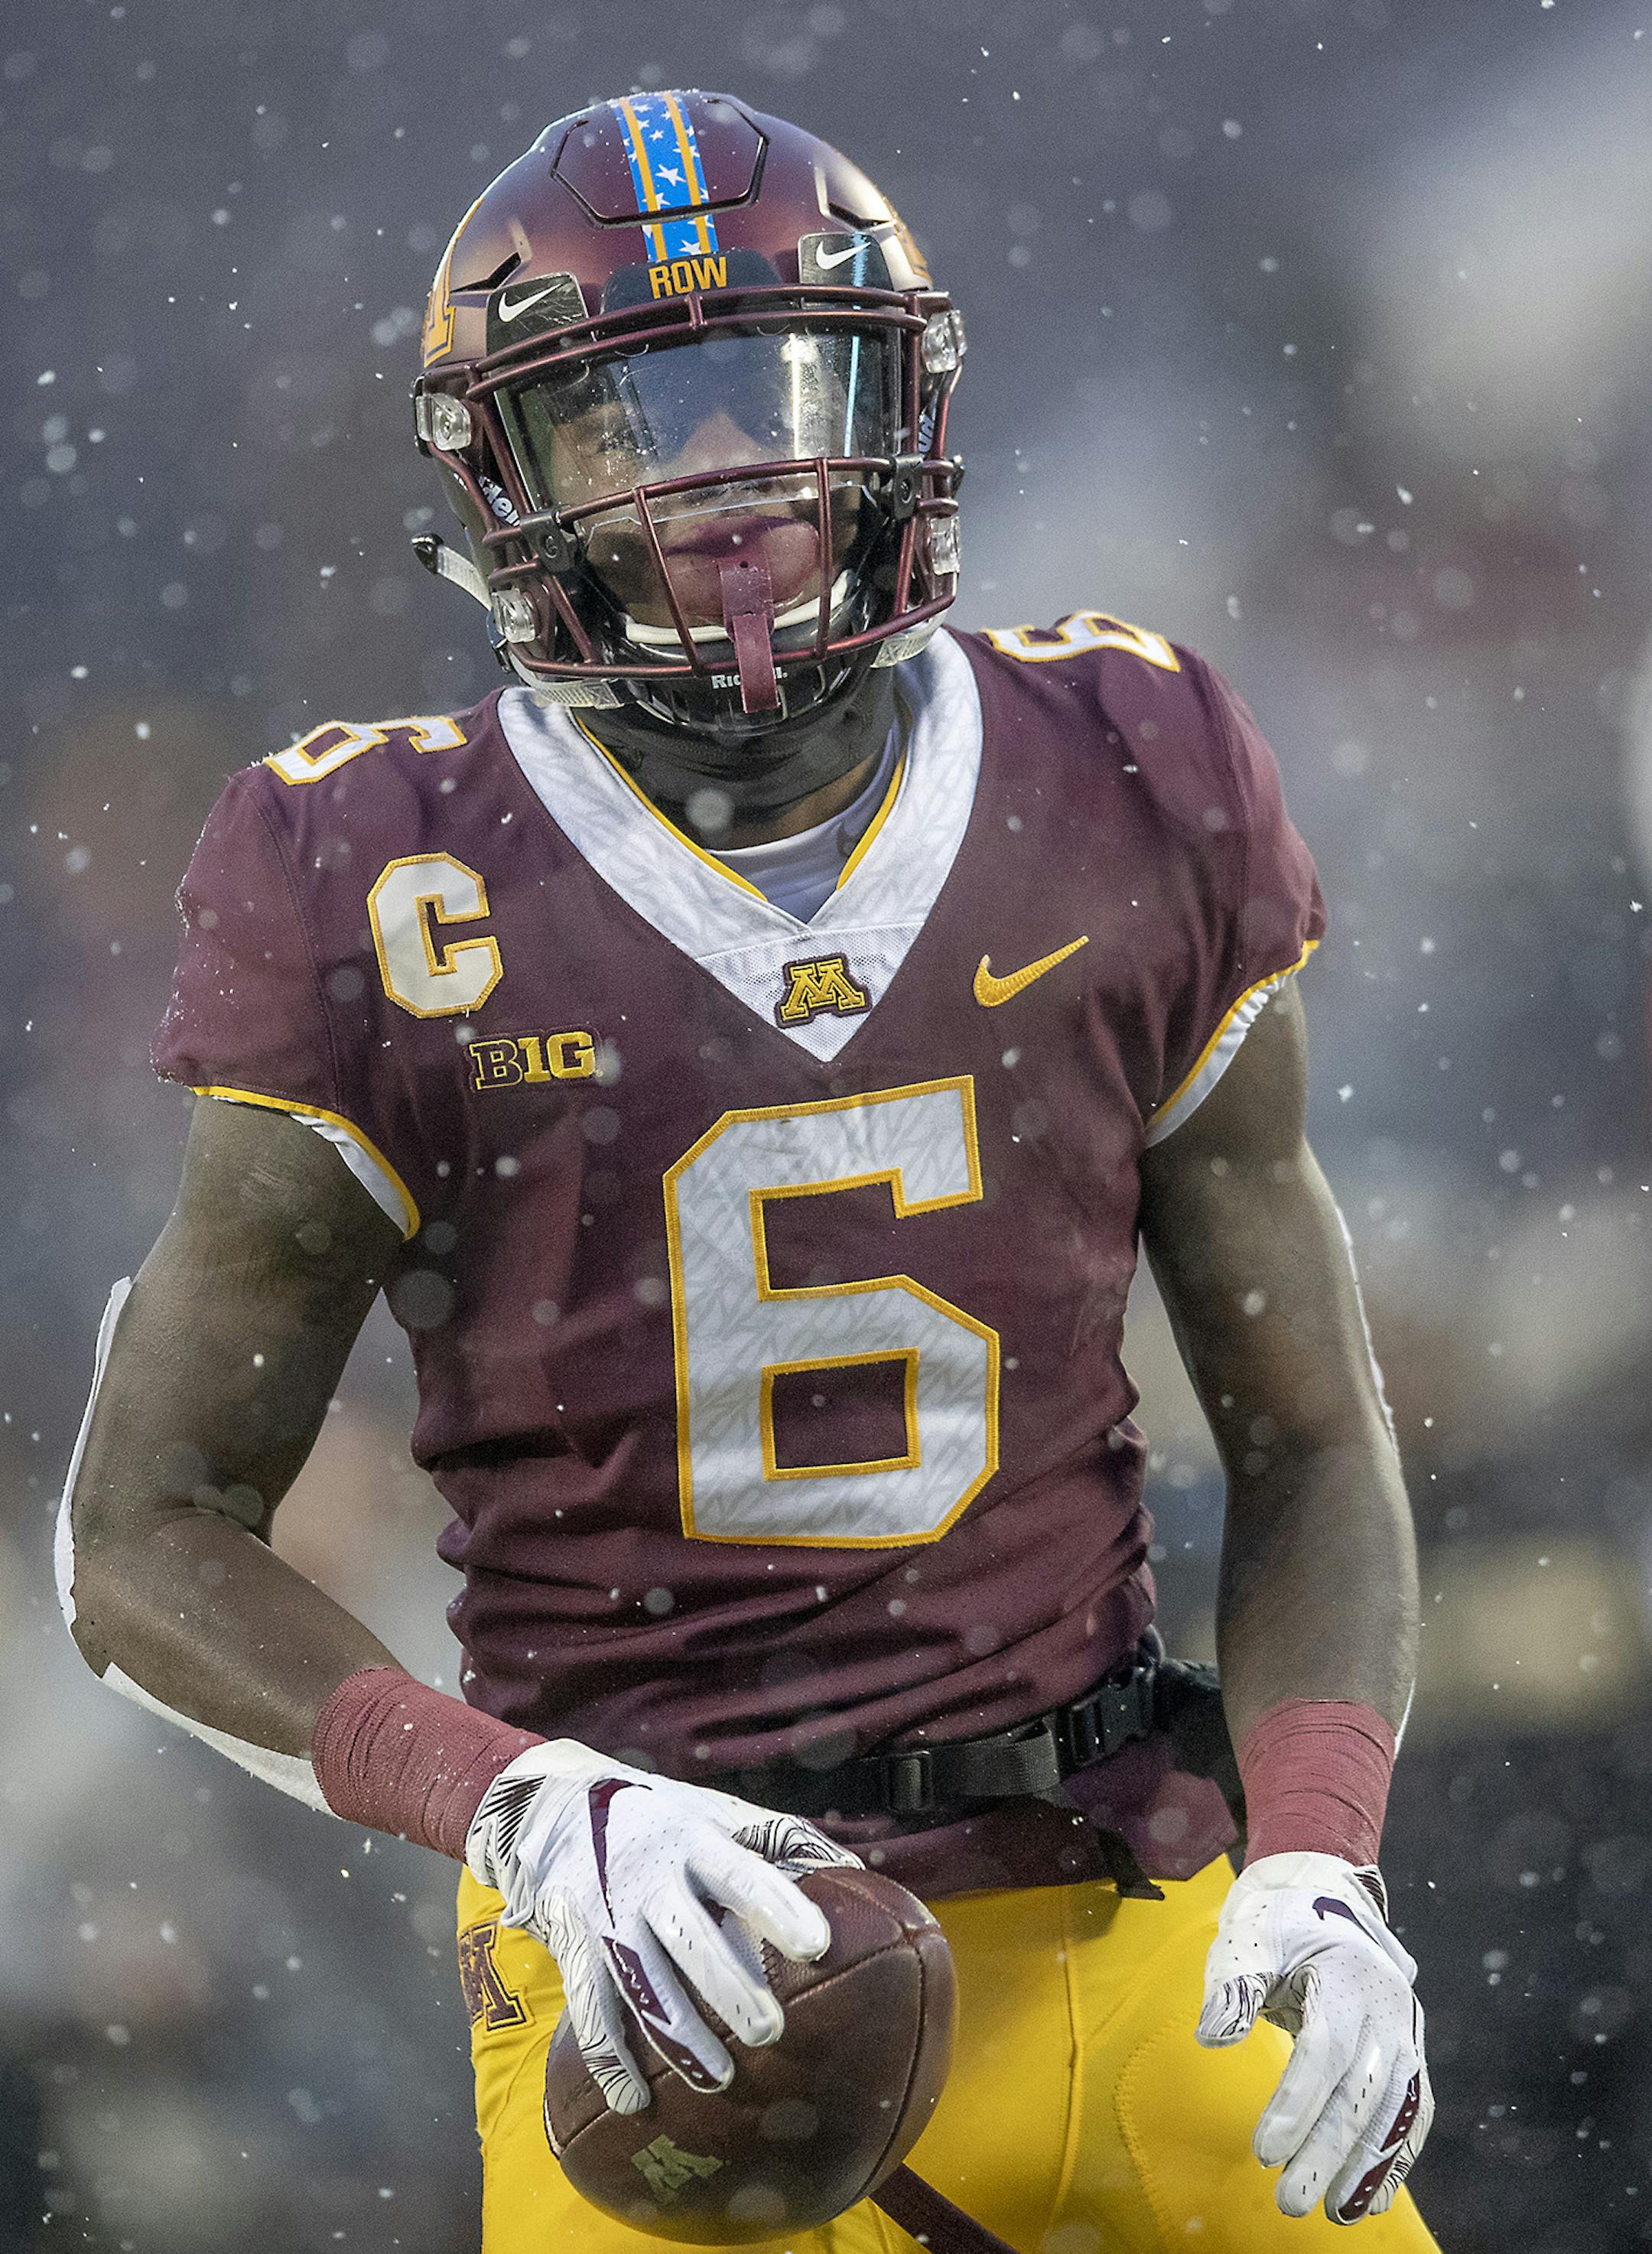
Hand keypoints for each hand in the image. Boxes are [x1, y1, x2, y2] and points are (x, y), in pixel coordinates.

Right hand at [465, 1741, 859, 2113]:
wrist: (557, 1809)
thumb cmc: (664, 1818)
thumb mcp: (718, 1811)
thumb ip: (782, 1837)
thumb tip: (856, 1868)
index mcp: (694, 1839)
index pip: (742, 1874)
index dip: (779, 1907)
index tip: (818, 1944)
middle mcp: (649, 1877)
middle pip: (691, 1936)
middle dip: (728, 1986)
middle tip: (772, 2032)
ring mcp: (609, 1915)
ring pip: (643, 1982)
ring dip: (679, 2035)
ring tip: (721, 2079)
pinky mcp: (576, 1947)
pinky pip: (591, 2009)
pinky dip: (609, 2058)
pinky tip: (635, 2100)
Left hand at [1196, 1850, 1432, 2223]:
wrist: (1326, 1894)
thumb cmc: (1279, 1920)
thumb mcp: (1249, 1936)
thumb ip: (1234, 1984)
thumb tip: (1214, 2038)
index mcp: (1350, 1977)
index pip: (1326, 2050)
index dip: (1297, 2102)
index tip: (1263, 2150)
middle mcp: (1389, 2010)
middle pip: (1361, 2091)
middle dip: (1327, 2152)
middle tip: (1291, 2202)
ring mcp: (1407, 2033)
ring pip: (1396, 2110)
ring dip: (1371, 2167)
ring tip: (1338, 2215)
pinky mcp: (1408, 2053)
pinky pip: (1410, 2111)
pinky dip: (1395, 2157)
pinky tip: (1371, 2197)